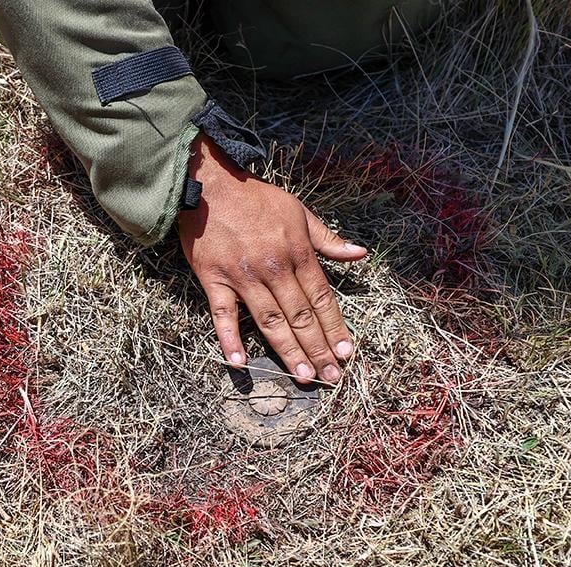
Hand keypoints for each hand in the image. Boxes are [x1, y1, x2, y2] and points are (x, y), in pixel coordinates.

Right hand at [178, 133, 364, 382]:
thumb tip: (360, 254)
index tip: (346, 352)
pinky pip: (222, 315)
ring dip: (288, 351)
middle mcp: (273, 268)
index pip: (322, 297)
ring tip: (303, 376)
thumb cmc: (256, 198)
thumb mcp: (299, 212)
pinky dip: (230, 339)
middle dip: (318, 348)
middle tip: (331, 377)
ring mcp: (242, 277)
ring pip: (269, 320)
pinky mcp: (213, 279)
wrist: (210, 184)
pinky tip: (240, 363)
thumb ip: (328, 239)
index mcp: (296, 252)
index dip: (335, 327)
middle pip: (300, 315)